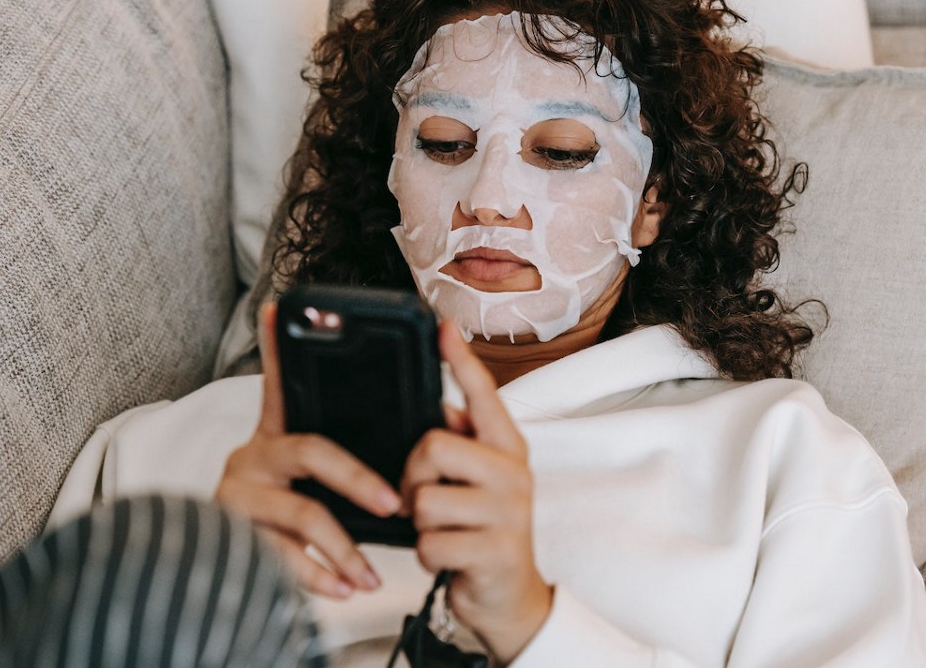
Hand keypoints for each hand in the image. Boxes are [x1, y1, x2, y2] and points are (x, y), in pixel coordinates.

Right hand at [214, 303, 400, 597]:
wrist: (223, 576)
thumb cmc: (288, 516)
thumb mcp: (313, 481)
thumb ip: (350, 454)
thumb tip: (432, 421)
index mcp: (276, 434)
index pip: (280, 385)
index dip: (276, 348)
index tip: (278, 309)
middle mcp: (252, 457)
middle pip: (310, 451)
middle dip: (357, 479)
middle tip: (395, 502)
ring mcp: (238, 496)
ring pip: (301, 512)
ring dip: (344, 546)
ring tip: (372, 573)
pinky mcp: (231, 536)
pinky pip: (279, 555)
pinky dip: (316, 576)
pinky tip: (342, 588)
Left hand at [400, 321, 552, 663]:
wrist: (510, 600)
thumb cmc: (483, 531)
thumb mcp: (477, 482)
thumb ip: (462, 444)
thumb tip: (441, 406)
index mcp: (507, 448)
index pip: (483, 394)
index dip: (461, 360)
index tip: (443, 327)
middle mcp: (513, 473)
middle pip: (433, 445)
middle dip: (412, 475)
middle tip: (420, 498)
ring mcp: (508, 512)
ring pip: (424, 499)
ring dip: (420, 523)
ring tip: (442, 531)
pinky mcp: (494, 551)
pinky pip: (430, 542)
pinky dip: (427, 554)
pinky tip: (448, 557)